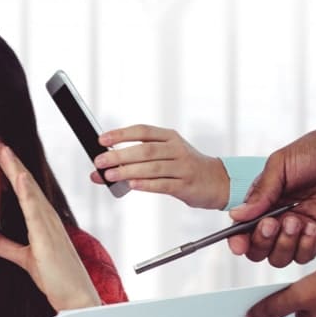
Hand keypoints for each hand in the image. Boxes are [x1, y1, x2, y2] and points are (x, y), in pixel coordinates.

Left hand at [0, 140, 100, 311]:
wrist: (75, 298)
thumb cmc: (57, 278)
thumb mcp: (24, 259)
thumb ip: (6, 247)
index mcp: (42, 221)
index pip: (23, 190)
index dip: (11, 170)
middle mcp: (48, 218)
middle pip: (27, 183)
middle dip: (12, 161)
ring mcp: (50, 225)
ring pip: (30, 190)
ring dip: (17, 169)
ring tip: (3, 150)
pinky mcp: (48, 237)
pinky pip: (36, 211)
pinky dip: (28, 193)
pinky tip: (20, 178)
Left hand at [93, 125, 228, 209]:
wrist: (217, 181)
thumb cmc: (183, 167)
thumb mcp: (163, 157)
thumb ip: (133, 162)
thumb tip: (98, 172)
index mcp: (169, 137)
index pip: (143, 131)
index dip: (121, 134)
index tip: (102, 140)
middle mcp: (177, 149)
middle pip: (145, 150)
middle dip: (120, 155)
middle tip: (100, 161)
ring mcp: (183, 167)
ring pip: (153, 167)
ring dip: (128, 171)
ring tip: (110, 175)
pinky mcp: (186, 185)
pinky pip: (163, 184)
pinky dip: (146, 184)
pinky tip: (132, 185)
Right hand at [226, 126, 315, 265]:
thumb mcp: (281, 164)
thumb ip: (261, 192)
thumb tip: (237, 215)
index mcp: (262, 203)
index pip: (241, 230)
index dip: (237, 241)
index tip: (238, 243)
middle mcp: (277, 219)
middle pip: (257, 250)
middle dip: (261, 241)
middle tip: (273, 222)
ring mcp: (298, 229)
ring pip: (279, 257)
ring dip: (284, 244)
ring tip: (296, 221)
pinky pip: (305, 255)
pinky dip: (305, 246)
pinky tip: (313, 226)